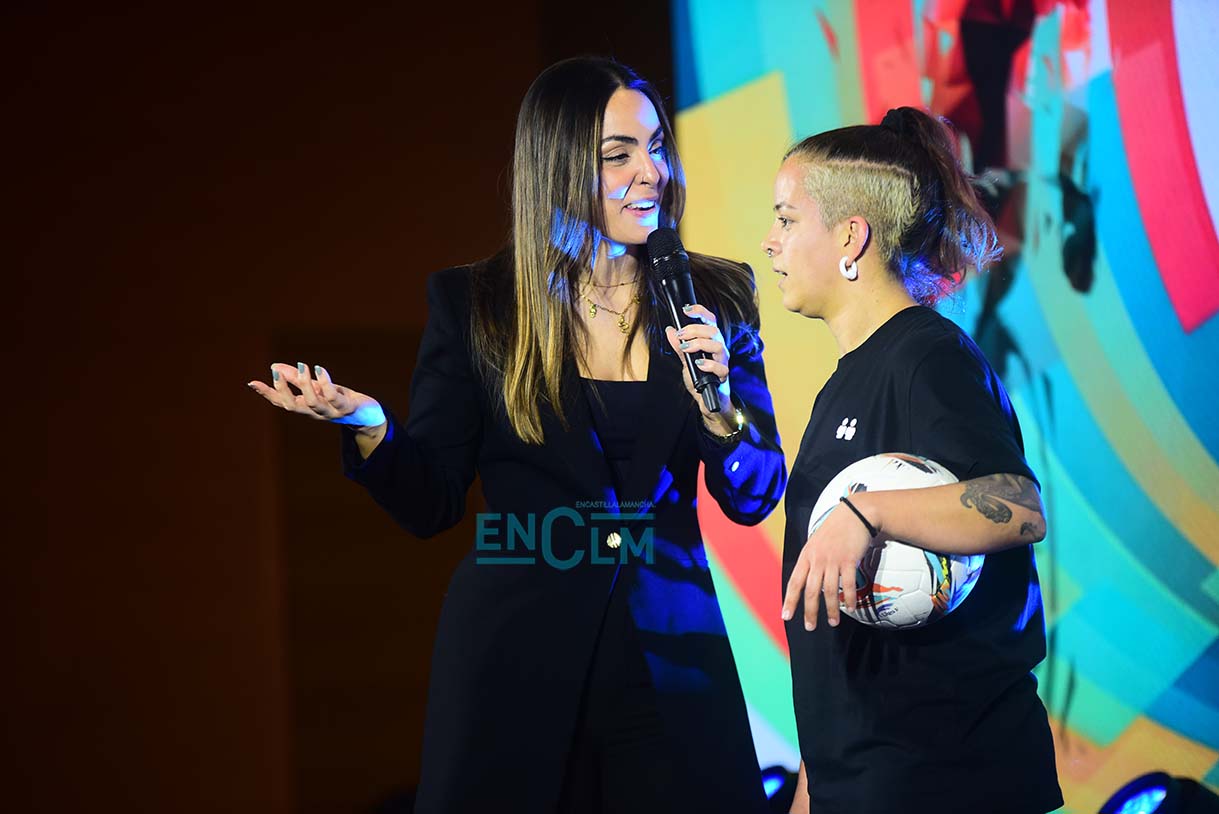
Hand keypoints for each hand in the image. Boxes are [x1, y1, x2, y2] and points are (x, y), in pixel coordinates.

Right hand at [248, 362, 385, 432]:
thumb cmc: (338, 399)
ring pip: (313, 403)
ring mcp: (331, 412)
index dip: (267, 394)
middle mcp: (316, 412)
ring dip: (305, 385)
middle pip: (294, 406)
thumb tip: (274, 366)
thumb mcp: (316, 387)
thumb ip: (296, 378)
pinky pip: (334, 397)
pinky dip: (325, 383)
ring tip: (303, 366)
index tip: (252, 382)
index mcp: (306, 408)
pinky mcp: (346, 407)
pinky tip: (319, 369)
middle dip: (283, 390)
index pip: (282, 403)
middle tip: (276, 372)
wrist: (367, 415)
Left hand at [663, 304, 731, 429]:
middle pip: (713, 331)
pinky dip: (708, 364)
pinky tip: (698, 364)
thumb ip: (679, 346)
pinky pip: (720, 367)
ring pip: (718, 346)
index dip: (700, 312)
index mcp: (711, 341)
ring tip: (686, 348)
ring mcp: (723, 362)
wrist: (708, 399)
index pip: (710, 321)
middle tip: (680, 334)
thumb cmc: (701, 378)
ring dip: (700, 344)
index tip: (686, 309)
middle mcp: (719, 349)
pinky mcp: (723, 376)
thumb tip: (670, 330)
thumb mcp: (686, 361)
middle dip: (695, 329)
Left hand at [781, 496, 875, 629]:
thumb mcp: (816, 542)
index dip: (790, 601)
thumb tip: (809, 578)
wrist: (855, 513)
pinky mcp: (849, 560)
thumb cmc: (835, 528)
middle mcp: (817, 559)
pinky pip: (848, 584)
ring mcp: (833, 560)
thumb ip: (812, 560)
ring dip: (831, 609)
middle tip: (810, 627)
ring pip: (829, 591)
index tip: (786, 616)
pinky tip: (850, 607)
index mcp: (806, 556)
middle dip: (810, 611)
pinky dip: (848, 598)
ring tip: (833, 622)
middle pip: (810, 591)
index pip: (794, 582)